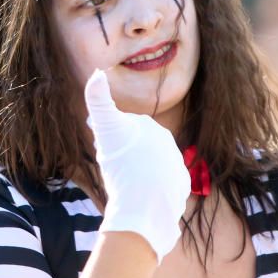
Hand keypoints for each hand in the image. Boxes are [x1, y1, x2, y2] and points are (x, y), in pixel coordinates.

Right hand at [84, 69, 189, 260]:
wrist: (143, 204)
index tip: (108, 154)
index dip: (115, 142)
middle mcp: (171, 147)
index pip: (130, 133)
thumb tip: (97, 72)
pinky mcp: (180, 190)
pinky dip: (152, 192)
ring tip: (127, 187)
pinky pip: (163, 189)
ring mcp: (178, 169)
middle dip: (128, 157)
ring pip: (153, 170)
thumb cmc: (122, 166)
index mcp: (155, 131)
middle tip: (116, 172)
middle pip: (142, 151)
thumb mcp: (106, 129)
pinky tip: (141, 198)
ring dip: (140, 175)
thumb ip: (99, 100)